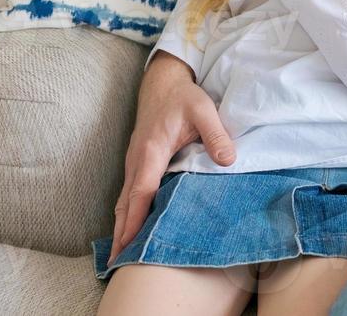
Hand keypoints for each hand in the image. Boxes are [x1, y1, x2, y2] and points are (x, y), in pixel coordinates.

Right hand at [109, 52, 234, 263]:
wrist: (162, 84)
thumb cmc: (183, 98)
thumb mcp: (204, 110)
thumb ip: (216, 134)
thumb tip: (228, 161)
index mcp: (152, 151)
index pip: (142, 191)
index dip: (135, 219)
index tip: (129, 243)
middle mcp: (136, 160)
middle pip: (125, 203)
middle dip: (121, 233)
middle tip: (118, 263)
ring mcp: (133, 163)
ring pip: (124, 201)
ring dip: (122, 226)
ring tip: (121, 256)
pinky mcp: (137, 164)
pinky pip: (129, 193)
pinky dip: (126, 214)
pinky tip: (129, 230)